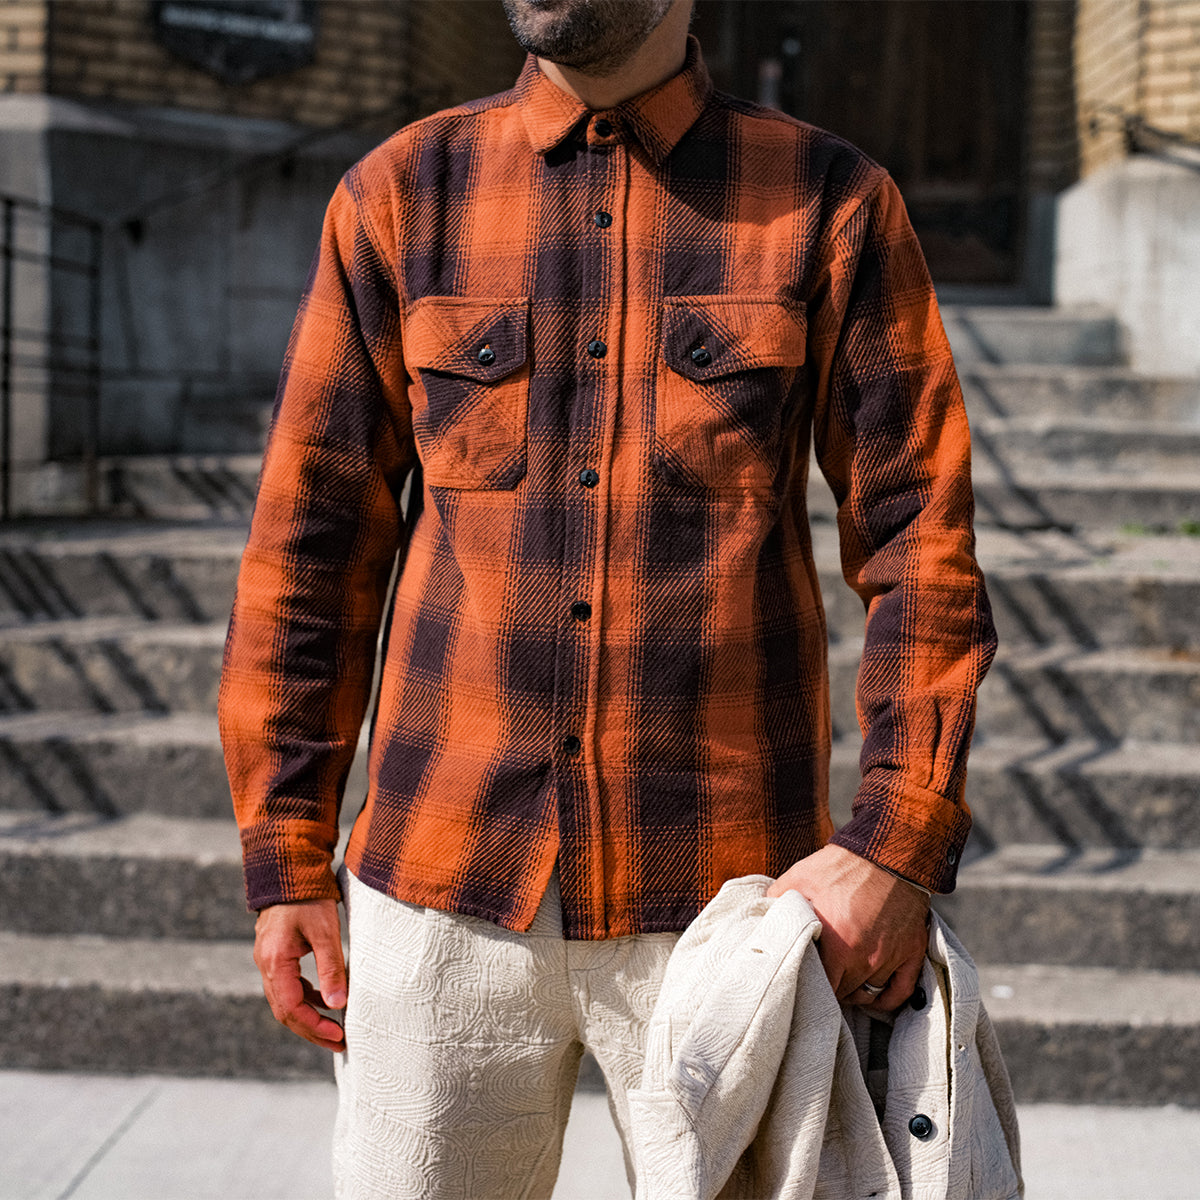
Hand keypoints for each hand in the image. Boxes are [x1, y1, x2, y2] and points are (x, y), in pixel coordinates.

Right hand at [253, 898, 347, 1051]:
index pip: (292, 1009)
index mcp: (275, 962)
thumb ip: (331, 968)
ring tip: (335, 1028)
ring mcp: (268, 959)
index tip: (339, 1037)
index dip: (315, 1028)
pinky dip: (305, 997)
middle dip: (311, 1029)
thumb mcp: (325, 931)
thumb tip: (339, 1006)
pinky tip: (324, 999)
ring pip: (285, 1000)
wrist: (288, 868)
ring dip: (308, 1016)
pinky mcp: (275, 953)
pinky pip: (287, 985)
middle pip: (285, 1011)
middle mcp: (265, 965)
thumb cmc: (309, 897)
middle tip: (339, 1042)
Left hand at [766, 843, 929, 1011]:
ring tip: (843, 981)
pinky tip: (874, 993)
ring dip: (855, 991)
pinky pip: (901, 991)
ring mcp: (891, 957)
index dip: (810, 985)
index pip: (822, 986)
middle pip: (845, 993)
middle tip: (822, 979)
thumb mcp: (800, 878)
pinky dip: (886, 998)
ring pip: (870, 993)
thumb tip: (763, 916)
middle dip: (831, 989)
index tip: (804, 979)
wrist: (887, 852)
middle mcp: (866, 957)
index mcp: (838, 944)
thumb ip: (778, 901)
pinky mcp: (911, 951)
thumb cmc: (843, 865)